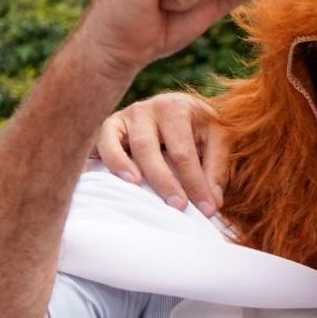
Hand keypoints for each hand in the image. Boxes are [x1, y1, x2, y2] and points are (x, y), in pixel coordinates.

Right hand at [94, 93, 228, 215]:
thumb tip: (211, 204)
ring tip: (135, 186)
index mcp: (177, 108)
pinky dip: (101, 160)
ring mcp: (124, 117)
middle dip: (163, 180)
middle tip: (178, 206)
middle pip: (148, 147)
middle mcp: (146, 109)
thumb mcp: (218, 140)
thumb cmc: (201, 127)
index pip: (183, 151)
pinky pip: (98, 143)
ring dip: (122, 166)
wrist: (182, 107)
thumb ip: (216, 170)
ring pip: (117, 143)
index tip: (207, 209)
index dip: (195, 182)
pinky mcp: (108, 128)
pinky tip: (105, 180)